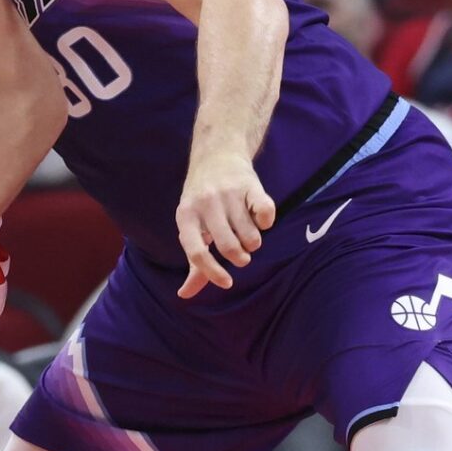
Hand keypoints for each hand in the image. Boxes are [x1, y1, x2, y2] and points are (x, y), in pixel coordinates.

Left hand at [175, 152, 275, 298]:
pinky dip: (267, 223)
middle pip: (228, 246)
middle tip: (241, 255)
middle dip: (240, 258)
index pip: (196, 252)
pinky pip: (267, 214)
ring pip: (250, 236)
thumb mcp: (191, 226)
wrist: (217, 155)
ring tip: (248, 235)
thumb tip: (184, 295)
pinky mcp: (251, 185)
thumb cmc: (201, 202)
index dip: (212, 272)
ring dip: (254, 243)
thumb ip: (193, 262)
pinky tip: (259, 218)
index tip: (227, 283)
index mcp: (186, 216)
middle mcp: (206, 204)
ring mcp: (228, 193)